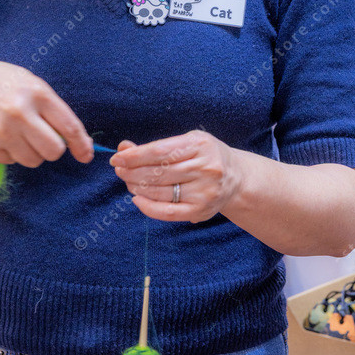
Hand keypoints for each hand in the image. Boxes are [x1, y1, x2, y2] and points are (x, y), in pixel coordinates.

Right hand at [0, 51, 93, 166]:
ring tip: (15, 133)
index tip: (86, 155)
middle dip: (52, 149)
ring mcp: (0, 130)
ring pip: (32, 160)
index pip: (69, 126)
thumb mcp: (27, 82)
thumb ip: (52, 108)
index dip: (81, 145)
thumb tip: (80, 141)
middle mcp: (19, 111)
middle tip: (41, 139)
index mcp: (36, 92)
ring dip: (29, 152)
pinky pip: (9, 161)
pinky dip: (8, 152)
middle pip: (54, 151)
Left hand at [108, 130, 241, 222]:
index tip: (117, 158)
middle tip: (119, 170)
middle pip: (158, 172)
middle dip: (132, 171)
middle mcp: (205, 169)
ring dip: (137, 187)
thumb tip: (123, 148)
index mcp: (200, 145)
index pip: (160, 152)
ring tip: (127, 181)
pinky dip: (148, 207)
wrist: (236, 178)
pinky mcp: (201, 211)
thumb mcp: (185, 142)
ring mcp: (204, 192)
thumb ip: (155, 147)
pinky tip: (137, 199)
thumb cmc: (204, 156)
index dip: (135, 156)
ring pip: (160, 192)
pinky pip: (168, 212)